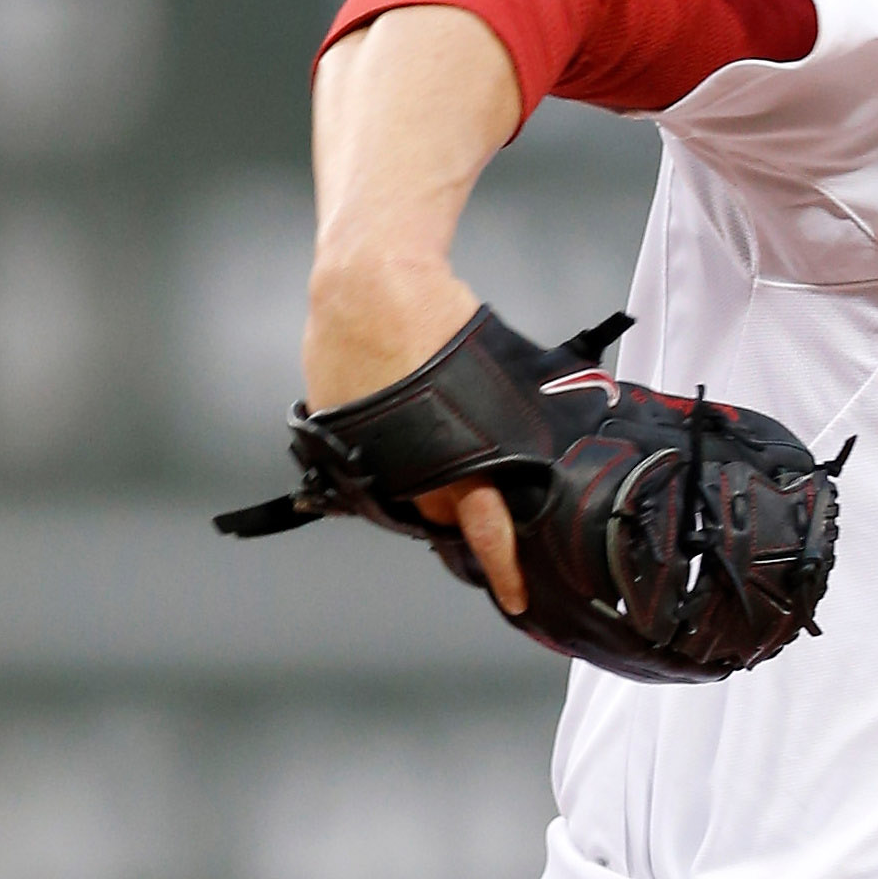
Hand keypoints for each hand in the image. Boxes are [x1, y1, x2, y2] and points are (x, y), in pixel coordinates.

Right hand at [301, 264, 528, 619]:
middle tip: (475, 494)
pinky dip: (386, 451)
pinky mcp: (336, 437)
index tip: (514, 594)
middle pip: (438, 516)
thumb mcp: (494, 373)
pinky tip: (398, 421)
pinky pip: (369, 461)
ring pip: (402, 492)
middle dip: (458, 512)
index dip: (501, 565)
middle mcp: (406, 468)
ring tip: (434, 446)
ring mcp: (367, 456)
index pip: (485, 529)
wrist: (367, 284)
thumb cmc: (432, 316)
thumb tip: (541, 442)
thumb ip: (511, 420)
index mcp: (455, 456)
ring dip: (420, 481)